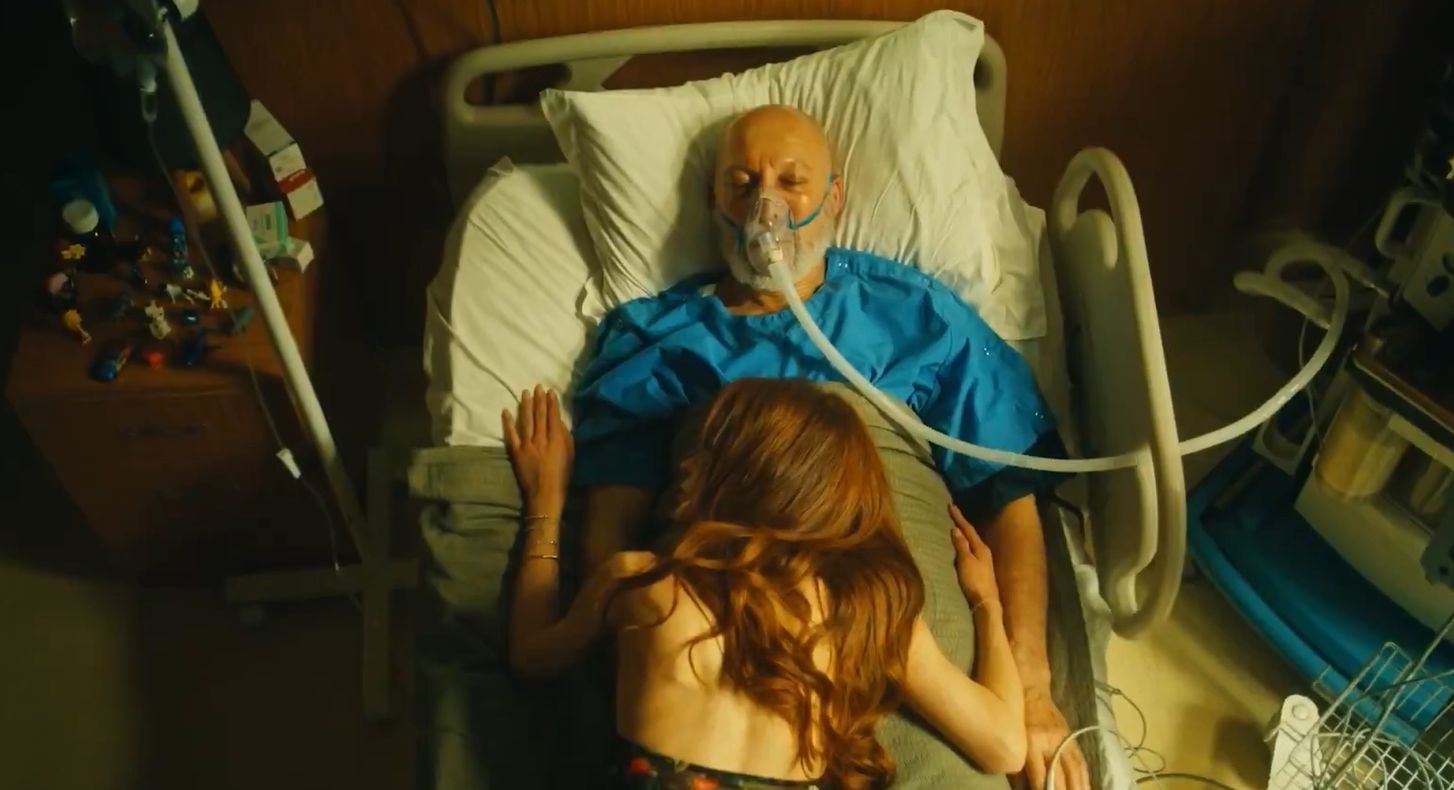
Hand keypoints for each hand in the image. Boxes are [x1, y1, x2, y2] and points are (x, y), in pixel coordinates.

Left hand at [502, 385, 572, 517]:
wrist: (545, 494)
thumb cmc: (562, 477)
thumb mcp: (570, 456)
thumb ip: (565, 438)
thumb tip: (559, 423)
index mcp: (556, 440)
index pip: (553, 417)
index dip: (552, 403)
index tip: (550, 391)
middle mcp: (541, 439)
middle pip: (540, 416)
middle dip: (539, 400)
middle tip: (537, 386)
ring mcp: (527, 445)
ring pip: (526, 421)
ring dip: (526, 405)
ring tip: (525, 393)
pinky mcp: (516, 452)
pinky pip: (511, 435)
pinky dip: (508, 423)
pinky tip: (506, 411)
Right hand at [949, 504, 998, 607]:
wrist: (986, 602)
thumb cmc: (975, 581)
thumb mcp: (966, 562)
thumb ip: (961, 545)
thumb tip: (955, 529)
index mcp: (980, 547)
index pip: (968, 529)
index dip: (959, 517)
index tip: (951, 506)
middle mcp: (984, 551)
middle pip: (971, 534)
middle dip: (962, 523)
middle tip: (952, 513)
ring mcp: (984, 560)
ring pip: (972, 542)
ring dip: (963, 534)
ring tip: (955, 527)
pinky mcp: (981, 568)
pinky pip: (971, 550)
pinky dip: (964, 544)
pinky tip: (961, 546)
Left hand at [1015, 690, 1088, 789]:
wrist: (1032, 692)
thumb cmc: (1017, 718)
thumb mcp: (1013, 740)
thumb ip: (1018, 768)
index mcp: (1032, 742)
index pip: (1041, 774)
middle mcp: (1051, 742)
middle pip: (1061, 774)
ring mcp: (1065, 739)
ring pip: (1075, 769)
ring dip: (1080, 789)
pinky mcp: (1073, 737)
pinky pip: (1081, 761)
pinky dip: (1085, 778)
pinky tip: (1087, 788)